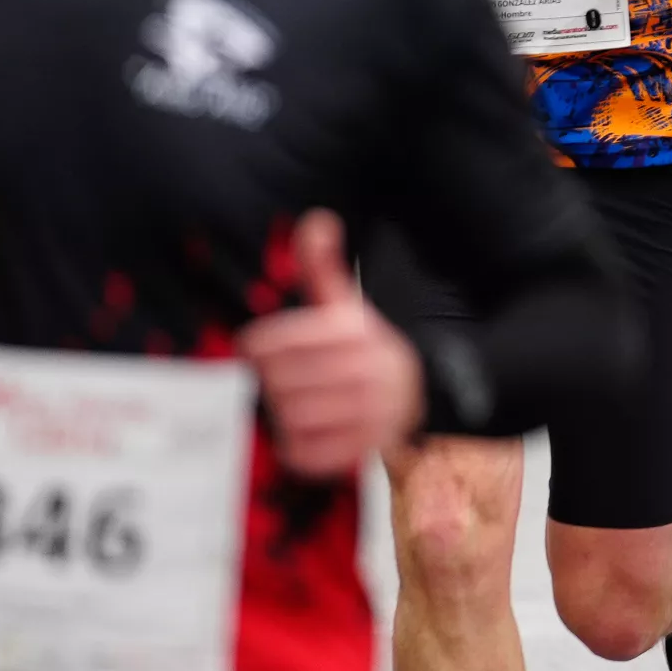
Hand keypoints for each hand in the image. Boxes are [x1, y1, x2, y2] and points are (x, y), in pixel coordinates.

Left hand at [240, 210, 423, 479]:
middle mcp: (367, 368)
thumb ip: (323, 265)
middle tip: (273, 381)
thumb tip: (315, 219)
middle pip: (282, 381)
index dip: (257, 345)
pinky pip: (310, 451)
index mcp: (357, 331)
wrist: (420, 389)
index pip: (282, 340)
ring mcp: (371, 409)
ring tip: (288, 404)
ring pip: (293, 416)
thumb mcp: (348, 304)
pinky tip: (303, 431)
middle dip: (271, 382)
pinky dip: (297, 446)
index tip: (251, 349)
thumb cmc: (366, 347)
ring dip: (282, 414)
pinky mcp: (369, 444)